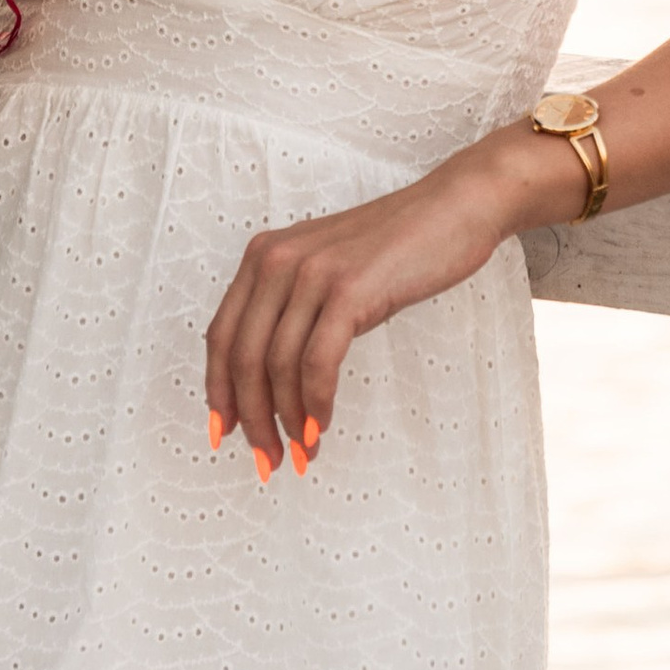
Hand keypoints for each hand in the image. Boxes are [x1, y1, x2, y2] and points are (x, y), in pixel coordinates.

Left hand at [203, 130, 578, 476]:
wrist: (451, 209)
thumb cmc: (394, 249)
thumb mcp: (327, 272)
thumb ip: (293, 309)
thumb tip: (268, 381)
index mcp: (263, 256)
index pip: (222, 335)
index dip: (218, 390)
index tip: (222, 434)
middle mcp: (276, 260)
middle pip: (242, 357)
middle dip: (249, 418)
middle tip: (267, 461)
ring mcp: (311, 273)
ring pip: (276, 365)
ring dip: (285, 420)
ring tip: (302, 453)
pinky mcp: (348, 290)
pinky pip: (316, 362)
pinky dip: (315, 403)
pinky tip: (322, 426)